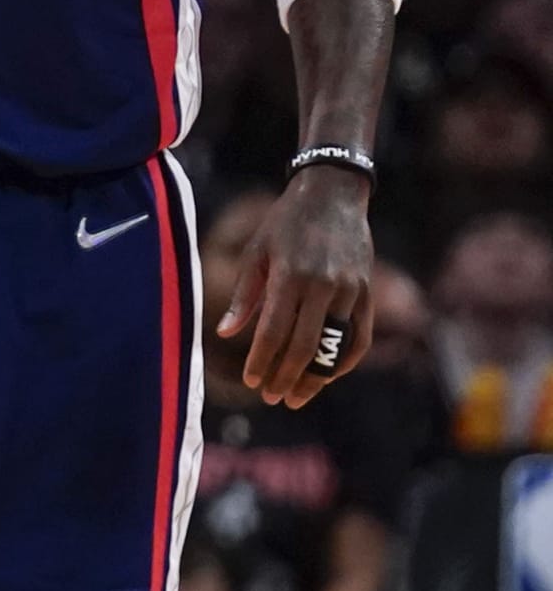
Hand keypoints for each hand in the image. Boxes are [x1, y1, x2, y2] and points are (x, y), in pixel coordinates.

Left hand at [218, 165, 372, 407]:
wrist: (333, 192)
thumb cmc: (285, 222)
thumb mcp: (256, 252)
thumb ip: (243, 296)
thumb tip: (224, 333)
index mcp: (289, 274)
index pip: (273, 332)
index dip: (261, 361)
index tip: (251, 381)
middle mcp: (322, 284)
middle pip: (304, 347)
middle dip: (285, 378)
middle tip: (271, 398)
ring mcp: (350, 289)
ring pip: (334, 347)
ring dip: (315, 378)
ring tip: (297, 396)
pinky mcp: (366, 292)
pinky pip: (360, 337)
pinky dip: (345, 362)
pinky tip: (327, 376)